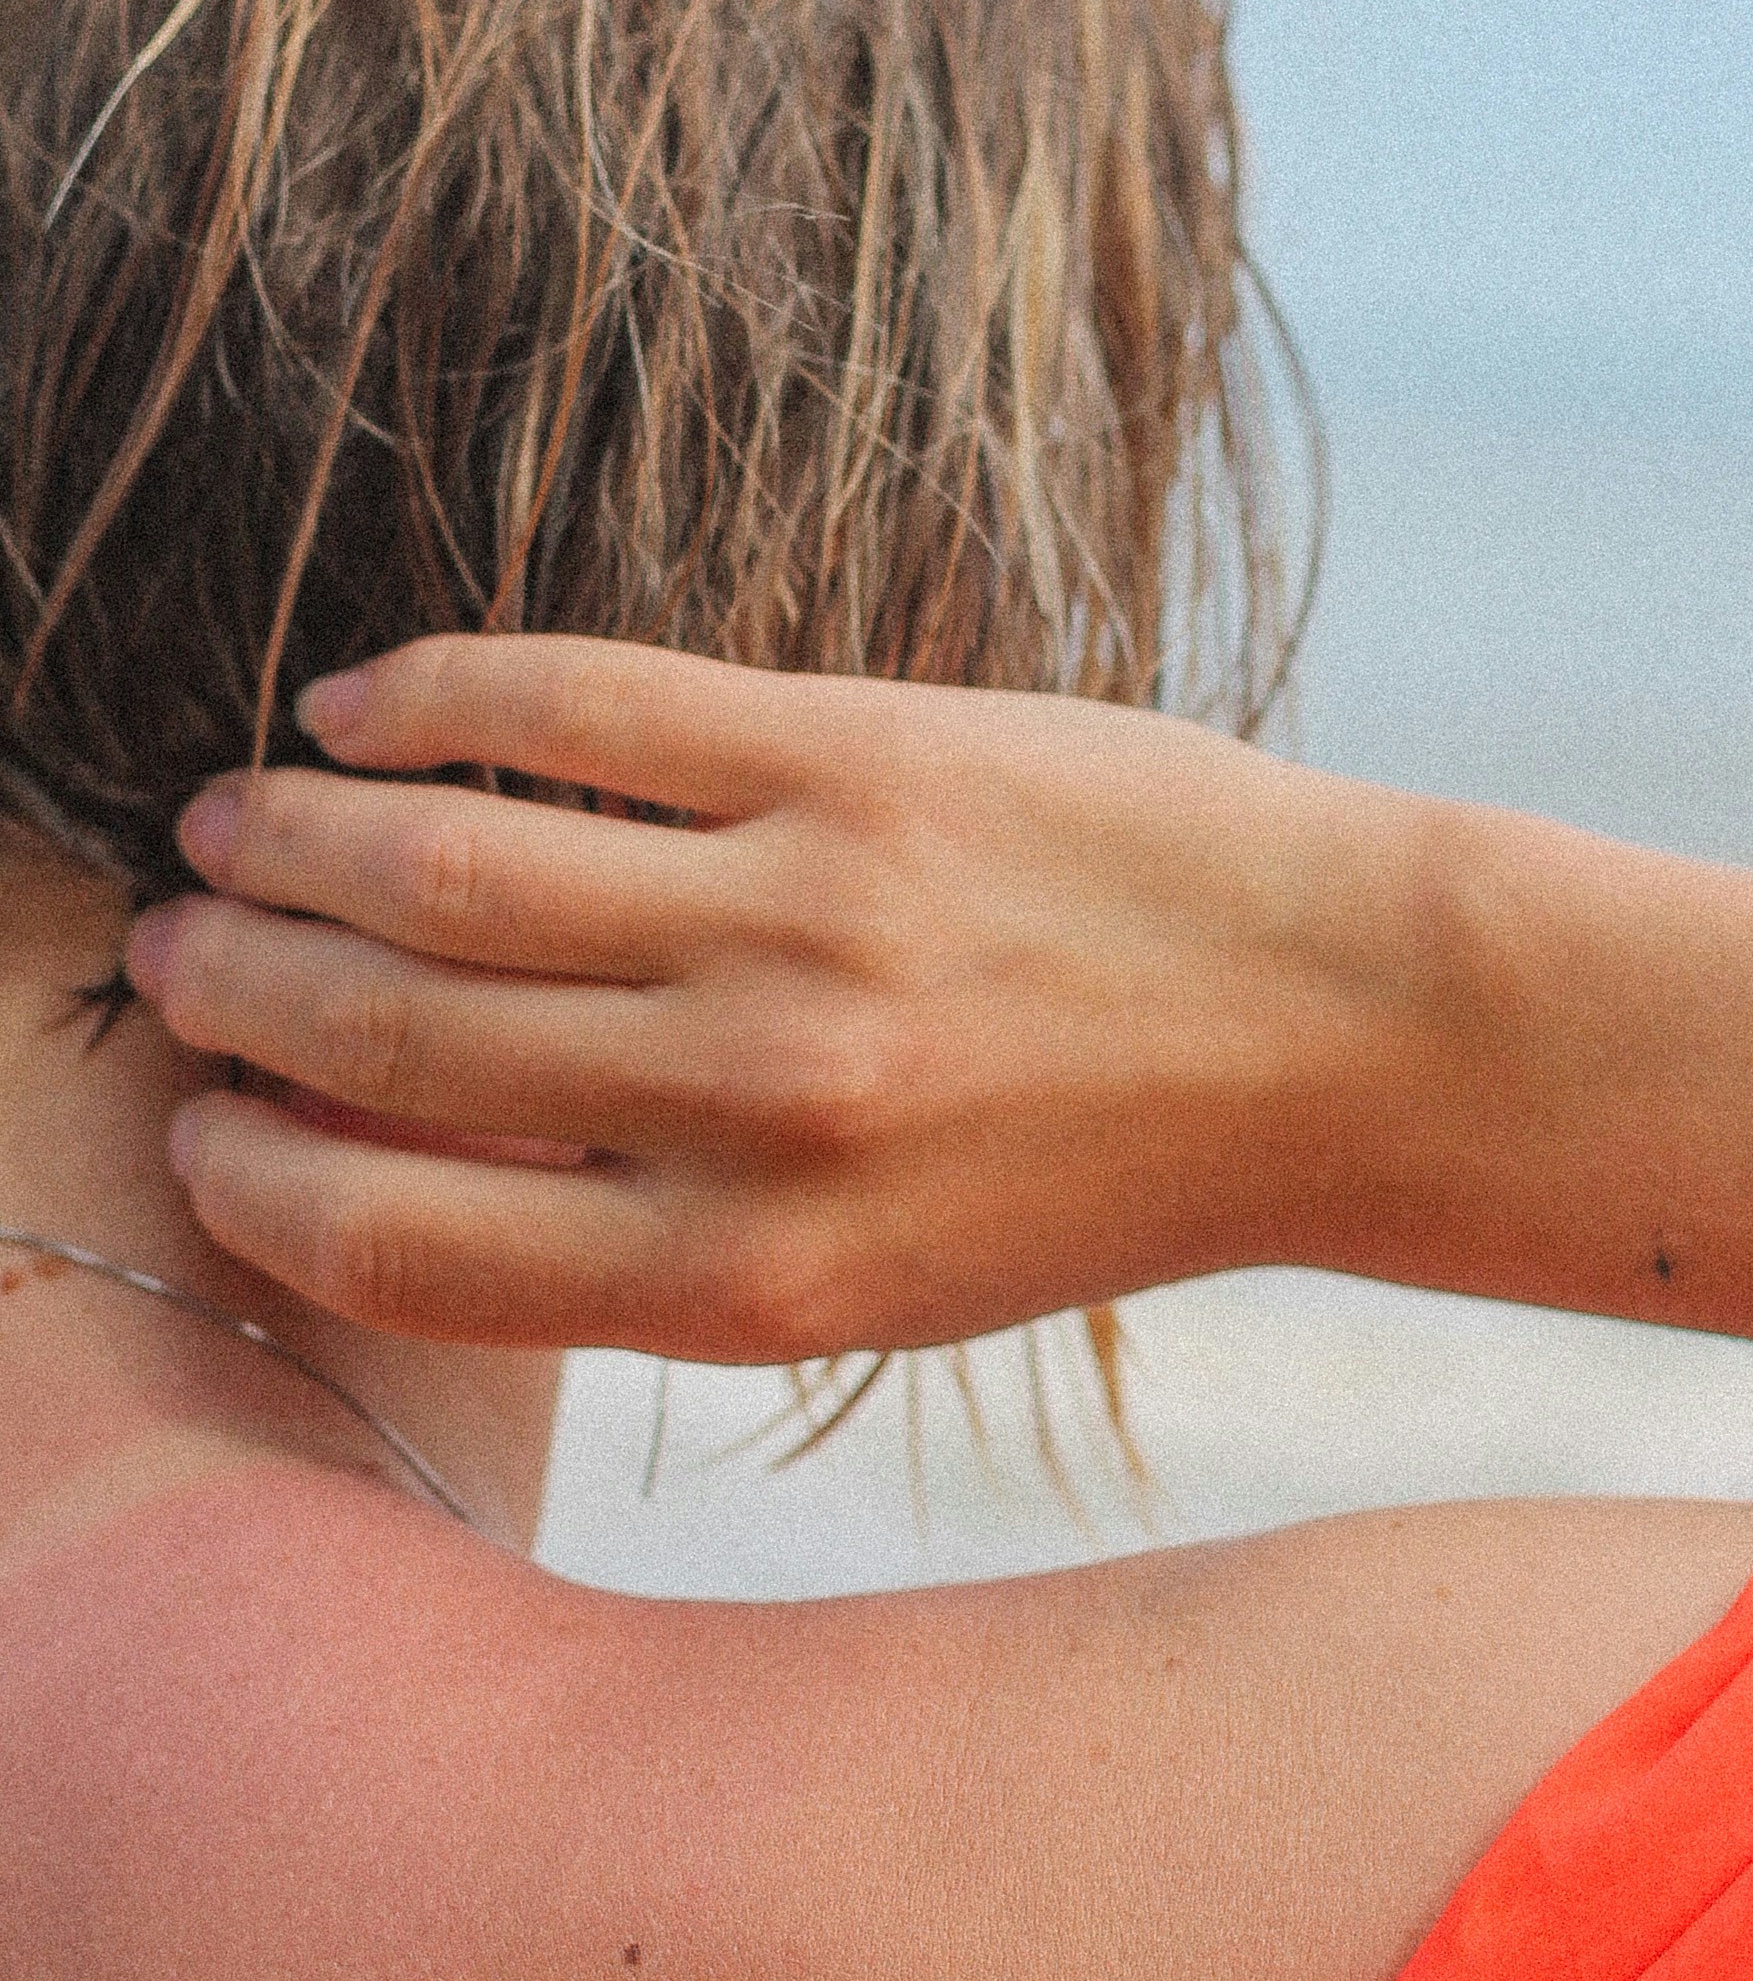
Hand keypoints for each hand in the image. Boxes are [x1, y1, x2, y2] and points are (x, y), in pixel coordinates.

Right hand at [125, 636, 1436, 1354]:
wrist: (1351, 1033)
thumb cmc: (1105, 1169)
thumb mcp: (884, 1280)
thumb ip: (665, 1240)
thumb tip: (422, 1155)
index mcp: (750, 1283)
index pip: (401, 1247)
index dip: (254, 1186)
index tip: (200, 1131)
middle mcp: (756, 1117)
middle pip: (391, 1042)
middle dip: (238, 993)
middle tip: (172, 951)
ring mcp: (804, 925)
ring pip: (442, 868)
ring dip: (292, 839)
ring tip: (228, 825)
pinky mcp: (863, 758)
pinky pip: (579, 709)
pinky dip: (434, 696)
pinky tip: (364, 702)